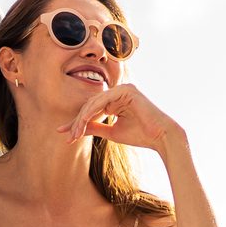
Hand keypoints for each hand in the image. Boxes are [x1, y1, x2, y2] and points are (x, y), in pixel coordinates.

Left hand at [63, 83, 180, 151]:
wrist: (161, 137)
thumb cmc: (140, 135)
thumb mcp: (111, 132)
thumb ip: (95, 128)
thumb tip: (76, 129)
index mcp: (116, 100)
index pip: (92, 109)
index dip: (78, 122)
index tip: (65, 135)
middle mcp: (119, 92)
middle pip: (90, 105)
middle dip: (77, 122)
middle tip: (67, 137)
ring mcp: (123, 89)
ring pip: (94, 102)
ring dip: (82, 119)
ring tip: (74, 134)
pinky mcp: (127, 90)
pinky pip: (103, 100)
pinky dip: (92, 111)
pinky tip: (83, 122)